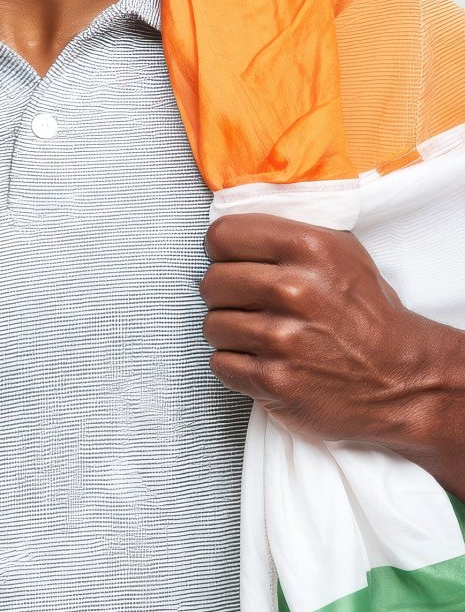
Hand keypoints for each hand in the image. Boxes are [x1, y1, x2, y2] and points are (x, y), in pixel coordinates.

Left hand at [200, 213, 440, 446]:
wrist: (400, 379)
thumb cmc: (365, 313)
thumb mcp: (342, 252)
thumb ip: (289, 233)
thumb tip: (235, 230)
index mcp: (309, 248)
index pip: (223, 235)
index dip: (220, 250)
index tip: (230, 262)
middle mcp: (293, 289)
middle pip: (211, 281)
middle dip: (223, 294)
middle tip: (245, 303)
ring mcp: (281, 338)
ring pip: (211, 324)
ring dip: (228, 332)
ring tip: (257, 335)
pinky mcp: (273, 380)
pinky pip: (219, 363)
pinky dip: (234, 365)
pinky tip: (261, 360)